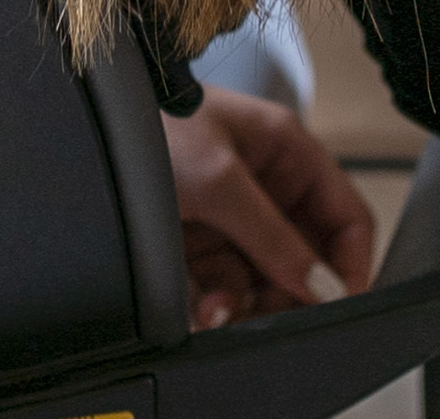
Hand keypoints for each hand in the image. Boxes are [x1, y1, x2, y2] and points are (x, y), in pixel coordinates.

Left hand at [161, 89, 377, 330]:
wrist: (88, 130)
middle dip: (291, 291)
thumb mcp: (217, 176)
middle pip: (305, 256)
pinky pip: (226, 286)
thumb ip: (269, 231)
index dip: (351, 259)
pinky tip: (205, 309)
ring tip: (223, 312)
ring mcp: (233, 217)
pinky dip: (219, 304)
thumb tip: (313, 280)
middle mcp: (265, 186)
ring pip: (264, 280)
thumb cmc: (151, 121)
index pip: (344, 212)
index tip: (344, 299)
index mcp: (286, 152)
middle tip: (276, 317)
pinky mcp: (201, 243)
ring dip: (249, 303)